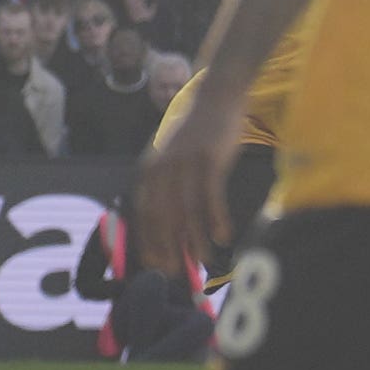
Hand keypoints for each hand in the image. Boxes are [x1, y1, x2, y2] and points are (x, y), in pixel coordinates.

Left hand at [136, 90, 243, 273]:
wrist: (218, 97)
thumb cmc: (199, 133)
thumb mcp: (174, 158)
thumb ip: (169, 185)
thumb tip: (173, 222)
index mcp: (149, 171)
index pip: (145, 215)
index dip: (151, 242)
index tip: (158, 266)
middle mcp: (162, 169)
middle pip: (163, 218)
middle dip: (169, 248)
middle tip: (179, 271)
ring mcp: (185, 164)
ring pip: (187, 212)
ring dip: (195, 240)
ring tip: (204, 261)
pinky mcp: (208, 160)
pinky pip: (211, 197)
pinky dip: (216, 219)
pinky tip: (223, 236)